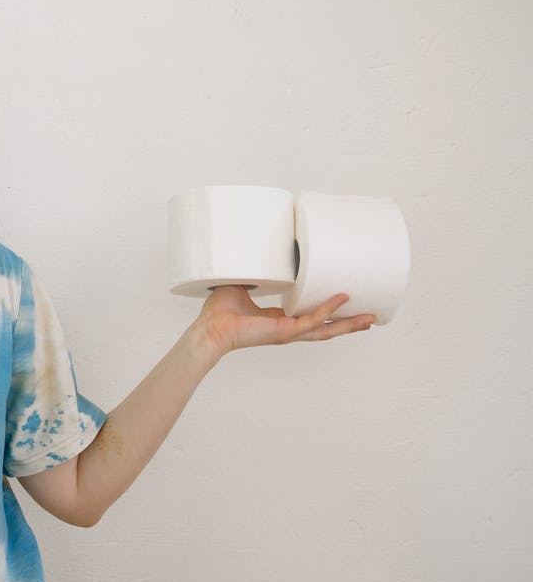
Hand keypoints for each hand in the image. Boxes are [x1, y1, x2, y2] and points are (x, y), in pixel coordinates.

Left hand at [194, 286, 376, 357]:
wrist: (210, 327)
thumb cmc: (219, 311)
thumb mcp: (243, 285)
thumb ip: (256, 272)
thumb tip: (259, 250)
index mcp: (280, 320)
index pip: (311, 316)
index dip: (329, 311)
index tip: (347, 302)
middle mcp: (288, 328)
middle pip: (325, 327)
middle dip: (349, 323)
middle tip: (372, 317)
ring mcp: (288, 332)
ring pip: (325, 329)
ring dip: (348, 323)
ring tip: (370, 319)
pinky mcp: (283, 331)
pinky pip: (311, 320)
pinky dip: (326, 309)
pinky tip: (342, 300)